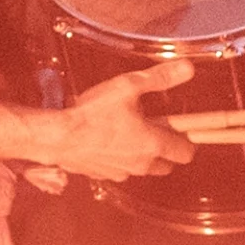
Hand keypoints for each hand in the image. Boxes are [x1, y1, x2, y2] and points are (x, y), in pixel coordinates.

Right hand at [53, 60, 197, 183]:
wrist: (57, 137)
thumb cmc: (91, 113)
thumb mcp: (127, 86)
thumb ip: (160, 78)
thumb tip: (187, 68)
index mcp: (153, 144)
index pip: (186, 152)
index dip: (187, 140)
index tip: (180, 128)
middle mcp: (142, 164)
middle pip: (167, 165)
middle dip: (165, 150)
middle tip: (152, 128)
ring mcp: (122, 172)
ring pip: (143, 168)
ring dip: (142, 155)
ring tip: (127, 132)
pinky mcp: (104, 176)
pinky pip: (121, 170)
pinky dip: (120, 159)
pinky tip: (107, 141)